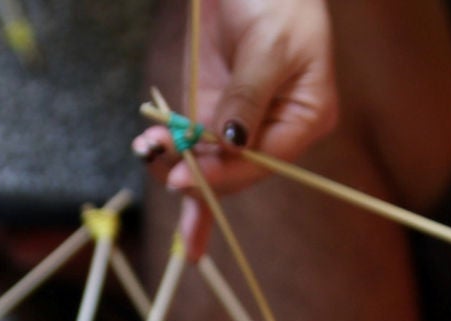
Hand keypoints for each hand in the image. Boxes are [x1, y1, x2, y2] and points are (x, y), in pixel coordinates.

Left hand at [135, 0, 336, 252]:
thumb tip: (232, 144)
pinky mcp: (213, 111)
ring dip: (175, 162)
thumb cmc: (278, 2)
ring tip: (146, 148)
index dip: (223, 172)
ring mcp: (241, 123)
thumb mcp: (269, 46)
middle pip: (234, 169)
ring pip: (209, 162)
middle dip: (195, 169)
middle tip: (155, 156)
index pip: (263, 161)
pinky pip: (195, 146)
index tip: (184, 174)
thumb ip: (249, 97)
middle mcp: (275, 129)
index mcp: (305, 118)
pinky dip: (175, 156)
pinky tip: (154, 162)